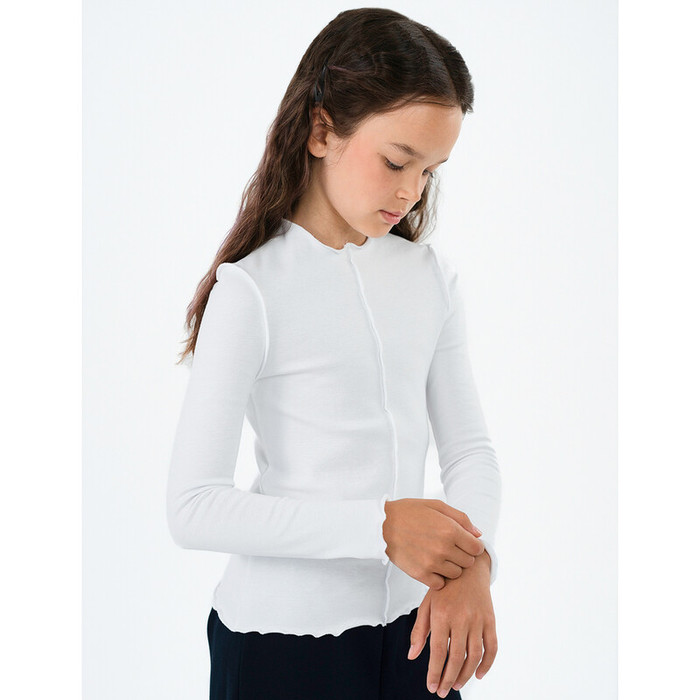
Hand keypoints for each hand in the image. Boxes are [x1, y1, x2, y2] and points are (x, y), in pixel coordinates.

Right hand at [382, 499, 484, 589]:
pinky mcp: (421, 574)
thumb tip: (478, 534)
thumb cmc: (410, 512)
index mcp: (450, 529)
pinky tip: (431, 566)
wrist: (382, 524)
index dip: (473, 545)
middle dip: (462, 555)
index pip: (477, 548)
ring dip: (451, 567)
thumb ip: (461, 518)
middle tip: (450, 548)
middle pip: (468, 562)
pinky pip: (440, 584)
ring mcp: (432, 563)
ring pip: (456, 574)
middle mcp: (443, 548)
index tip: (465, 543)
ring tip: (439, 556)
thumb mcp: (437, 506)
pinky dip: (438, 577)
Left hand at [407, 552, 496, 695]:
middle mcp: (461, 618)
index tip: (431, 686)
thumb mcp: (427, 604)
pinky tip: (478, 674)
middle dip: (448, 678)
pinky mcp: (490, 620)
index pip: (437, 651)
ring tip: (456, 684)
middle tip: (442, 691)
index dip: (434, 672)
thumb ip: (419, 630)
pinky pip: (492, 647)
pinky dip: (487, 664)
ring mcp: (478, 619)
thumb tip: (412, 656)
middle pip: (456, 657)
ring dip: (466, 675)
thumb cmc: (444, 587)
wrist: (468, 567)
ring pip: (474, 655)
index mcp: (441, 614)